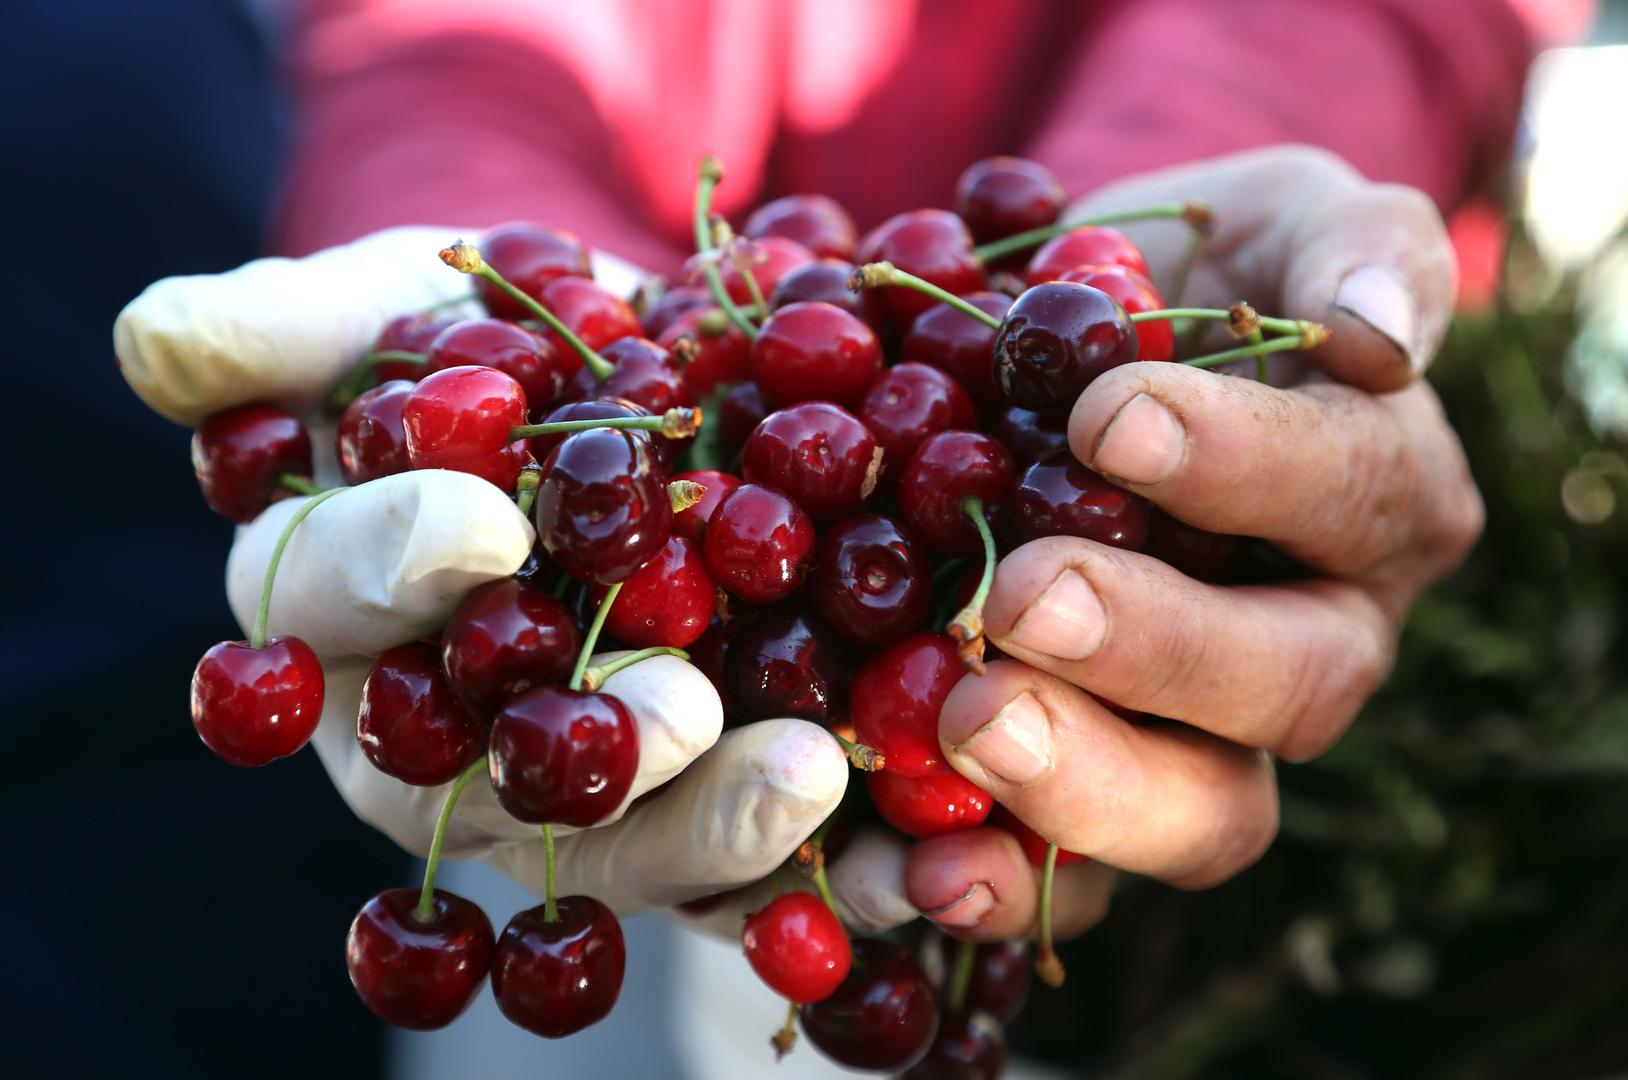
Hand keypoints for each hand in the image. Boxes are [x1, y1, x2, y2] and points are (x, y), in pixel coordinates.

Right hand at [114, 227, 848, 913]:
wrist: (628, 378)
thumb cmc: (487, 347)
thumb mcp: (394, 310)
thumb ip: (286, 328)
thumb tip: (159, 342)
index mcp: (346, 617)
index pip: (337, 611)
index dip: (393, 569)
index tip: (478, 523)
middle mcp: (447, 733)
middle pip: (492, 773)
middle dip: (588, 748)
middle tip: (678, 709)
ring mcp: (576, 784)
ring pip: (627, 843)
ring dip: (715, 825)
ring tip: (811, 777)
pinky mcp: (697, 800)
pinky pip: (747, 864)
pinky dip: (823, 868)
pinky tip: (902, 849)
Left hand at [907, 146, 1485, 940]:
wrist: (1074, 357)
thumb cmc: (1186, 281)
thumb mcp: (1279, 219)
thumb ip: (1353, 245)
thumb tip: (1381, 330)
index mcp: (1377, 500)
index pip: (1354, 492)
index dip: (1249, 466)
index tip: (1112, 420)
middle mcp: (1315, 637)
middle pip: (1288, 686)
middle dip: (1158, 648)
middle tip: (1026, 598)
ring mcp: (1214, 736)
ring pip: (1204, 809)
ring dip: (1086, 787)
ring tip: (970, 726)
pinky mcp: (1102, 797)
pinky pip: (1077, 875)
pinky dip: (1002, 883)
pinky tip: (916, 867)